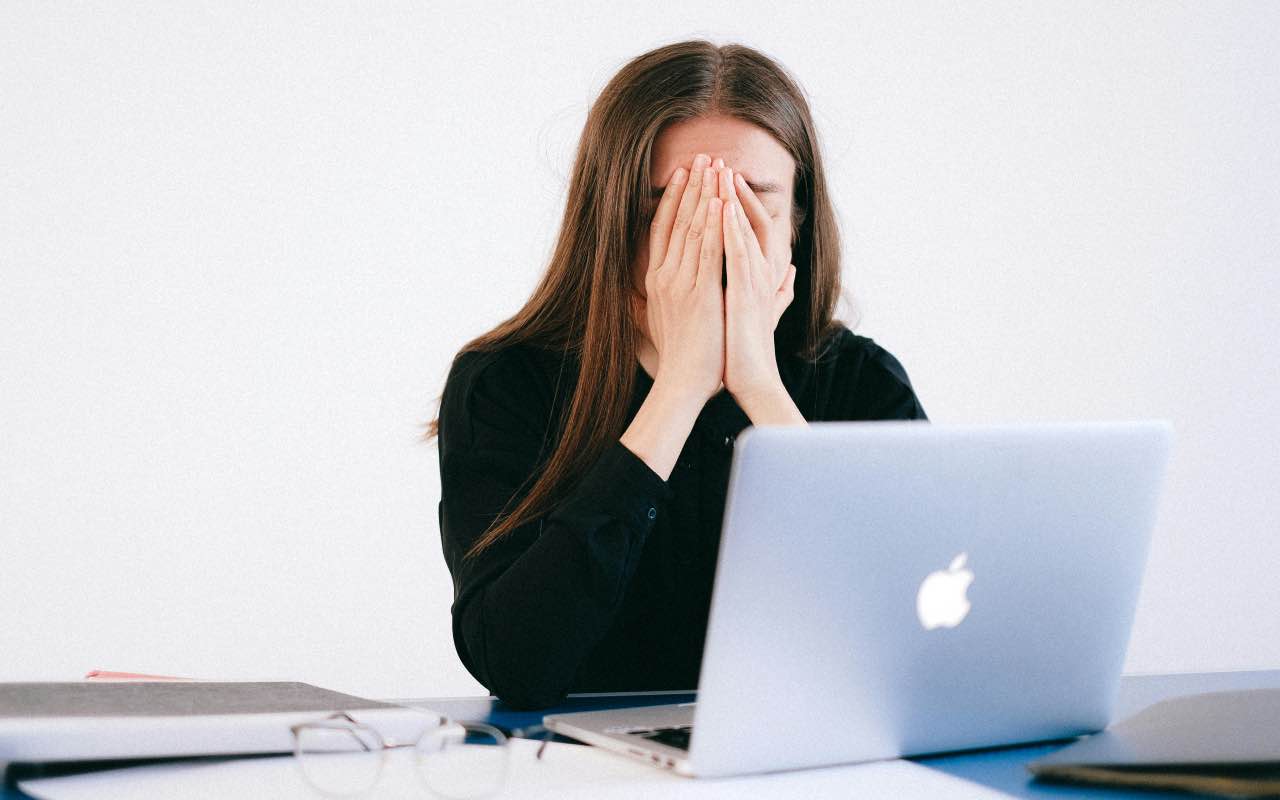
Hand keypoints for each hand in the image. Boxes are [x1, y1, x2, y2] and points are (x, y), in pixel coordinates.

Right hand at [638, 153, 725, 406]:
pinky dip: (713, 224)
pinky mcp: (699, 293)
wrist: (683, 382)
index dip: (673, 198)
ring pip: (692, 229)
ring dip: (704, 194)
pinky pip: (707, 251)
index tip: (684, 174)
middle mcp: (664, 276)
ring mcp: (680, 283)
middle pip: (677, 220)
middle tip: (704, 156)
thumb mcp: (661, 321)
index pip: (663, 229)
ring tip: (715, 166)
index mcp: (656, 280)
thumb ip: (657, 300)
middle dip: (692, 186)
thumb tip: (646, 290)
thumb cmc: (679, 357)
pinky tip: (721, 201)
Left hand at [718, 165, 796, 403]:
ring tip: (720, 171)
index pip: (749, 228)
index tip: (720, 179)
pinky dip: (730, 229)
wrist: (752, 380)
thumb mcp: (762, 312)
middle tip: (717, 161)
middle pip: (747, 220)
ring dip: (732, 199)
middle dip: (731, 190)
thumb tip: (792, 275)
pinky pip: (737, 254)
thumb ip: (778, 291)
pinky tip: (720, 208)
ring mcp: (755, 282)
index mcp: (759, 275)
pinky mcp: (745, 294)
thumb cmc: (750, 350)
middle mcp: (760, 273)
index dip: (736, 202)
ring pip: (743, 231)